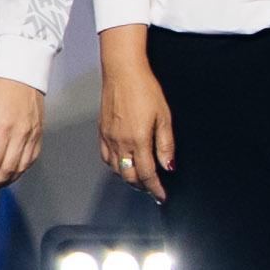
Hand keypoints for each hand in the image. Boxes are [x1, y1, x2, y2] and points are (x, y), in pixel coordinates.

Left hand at [0, 73, 43, 189]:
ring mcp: (33, 133)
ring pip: (23, 166)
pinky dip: (23, 168)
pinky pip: (33, 157)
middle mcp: (21, 133)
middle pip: (9, 168)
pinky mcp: (41, 132)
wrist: (23, 71)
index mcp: (3, 127)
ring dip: (10, 178)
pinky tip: (14, 171)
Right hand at [96, 28, 175, 196]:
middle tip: (152, 189)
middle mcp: (121, 143)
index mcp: (138, 140)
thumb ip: (166, 144)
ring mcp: (108, 138)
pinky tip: (123, 164)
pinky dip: (115, 166)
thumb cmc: (145, 90)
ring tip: (140, 179)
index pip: (147, 174)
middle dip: (142, 186)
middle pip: (129, 176)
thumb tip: (168, 166)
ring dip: (128, 178)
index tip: (161, 196)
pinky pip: (106, 158)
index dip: (155, 189)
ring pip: (116, 169)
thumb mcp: (164, 117)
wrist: (123, 73)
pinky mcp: (101, 132)